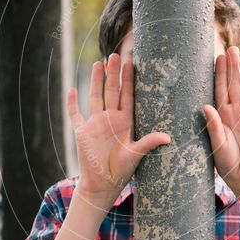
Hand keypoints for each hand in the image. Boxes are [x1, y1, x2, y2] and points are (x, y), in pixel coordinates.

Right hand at [67, 53, 170, 207]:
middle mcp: (110, 119)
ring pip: (96, 96)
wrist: (102, 185)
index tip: (132, 62)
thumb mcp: (136, 155)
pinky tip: (72, 90)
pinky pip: (75, 114)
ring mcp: (95, 124)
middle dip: (114, 73)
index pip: (127, 95)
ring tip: (99, 63)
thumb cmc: (121, 172)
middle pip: (112, 91)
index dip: (129, 79)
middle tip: (116, 55)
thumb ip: (149, 143)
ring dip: (96, 81)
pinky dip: (72, 103)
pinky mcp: (82, 132)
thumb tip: (168, 137)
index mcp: (124, 122)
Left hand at [203, 47, 239, 204]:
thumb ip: (213, 126)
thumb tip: (205, 106)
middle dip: (233, 67)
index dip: (219, 73)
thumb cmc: (226, 161)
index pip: (219, 89)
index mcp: (223, 114)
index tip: (217, 57)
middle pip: (235, 85)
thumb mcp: (216, 144)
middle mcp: (237, 111)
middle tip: (232, 49)